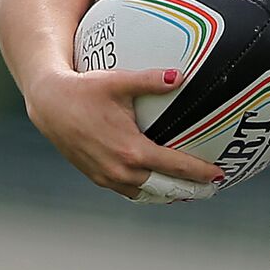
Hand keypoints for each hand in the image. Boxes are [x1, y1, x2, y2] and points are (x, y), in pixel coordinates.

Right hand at [24, 67, 222, 201]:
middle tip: (212, 188)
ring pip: (146, 194)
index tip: (220, 174)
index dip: (200, 172)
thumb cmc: (85, 90)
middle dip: (190, 189)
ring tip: (191, 191)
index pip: (175, 167)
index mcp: (130, 151)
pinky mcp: (96, 177)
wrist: (48, 104)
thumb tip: (181, 75)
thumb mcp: (119, 81)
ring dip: (169, 194)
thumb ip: (152, 80)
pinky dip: (147, 192)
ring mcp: (106, 177)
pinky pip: (128, 191)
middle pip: (165, 188)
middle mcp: (119, 170)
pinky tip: (159, 187)